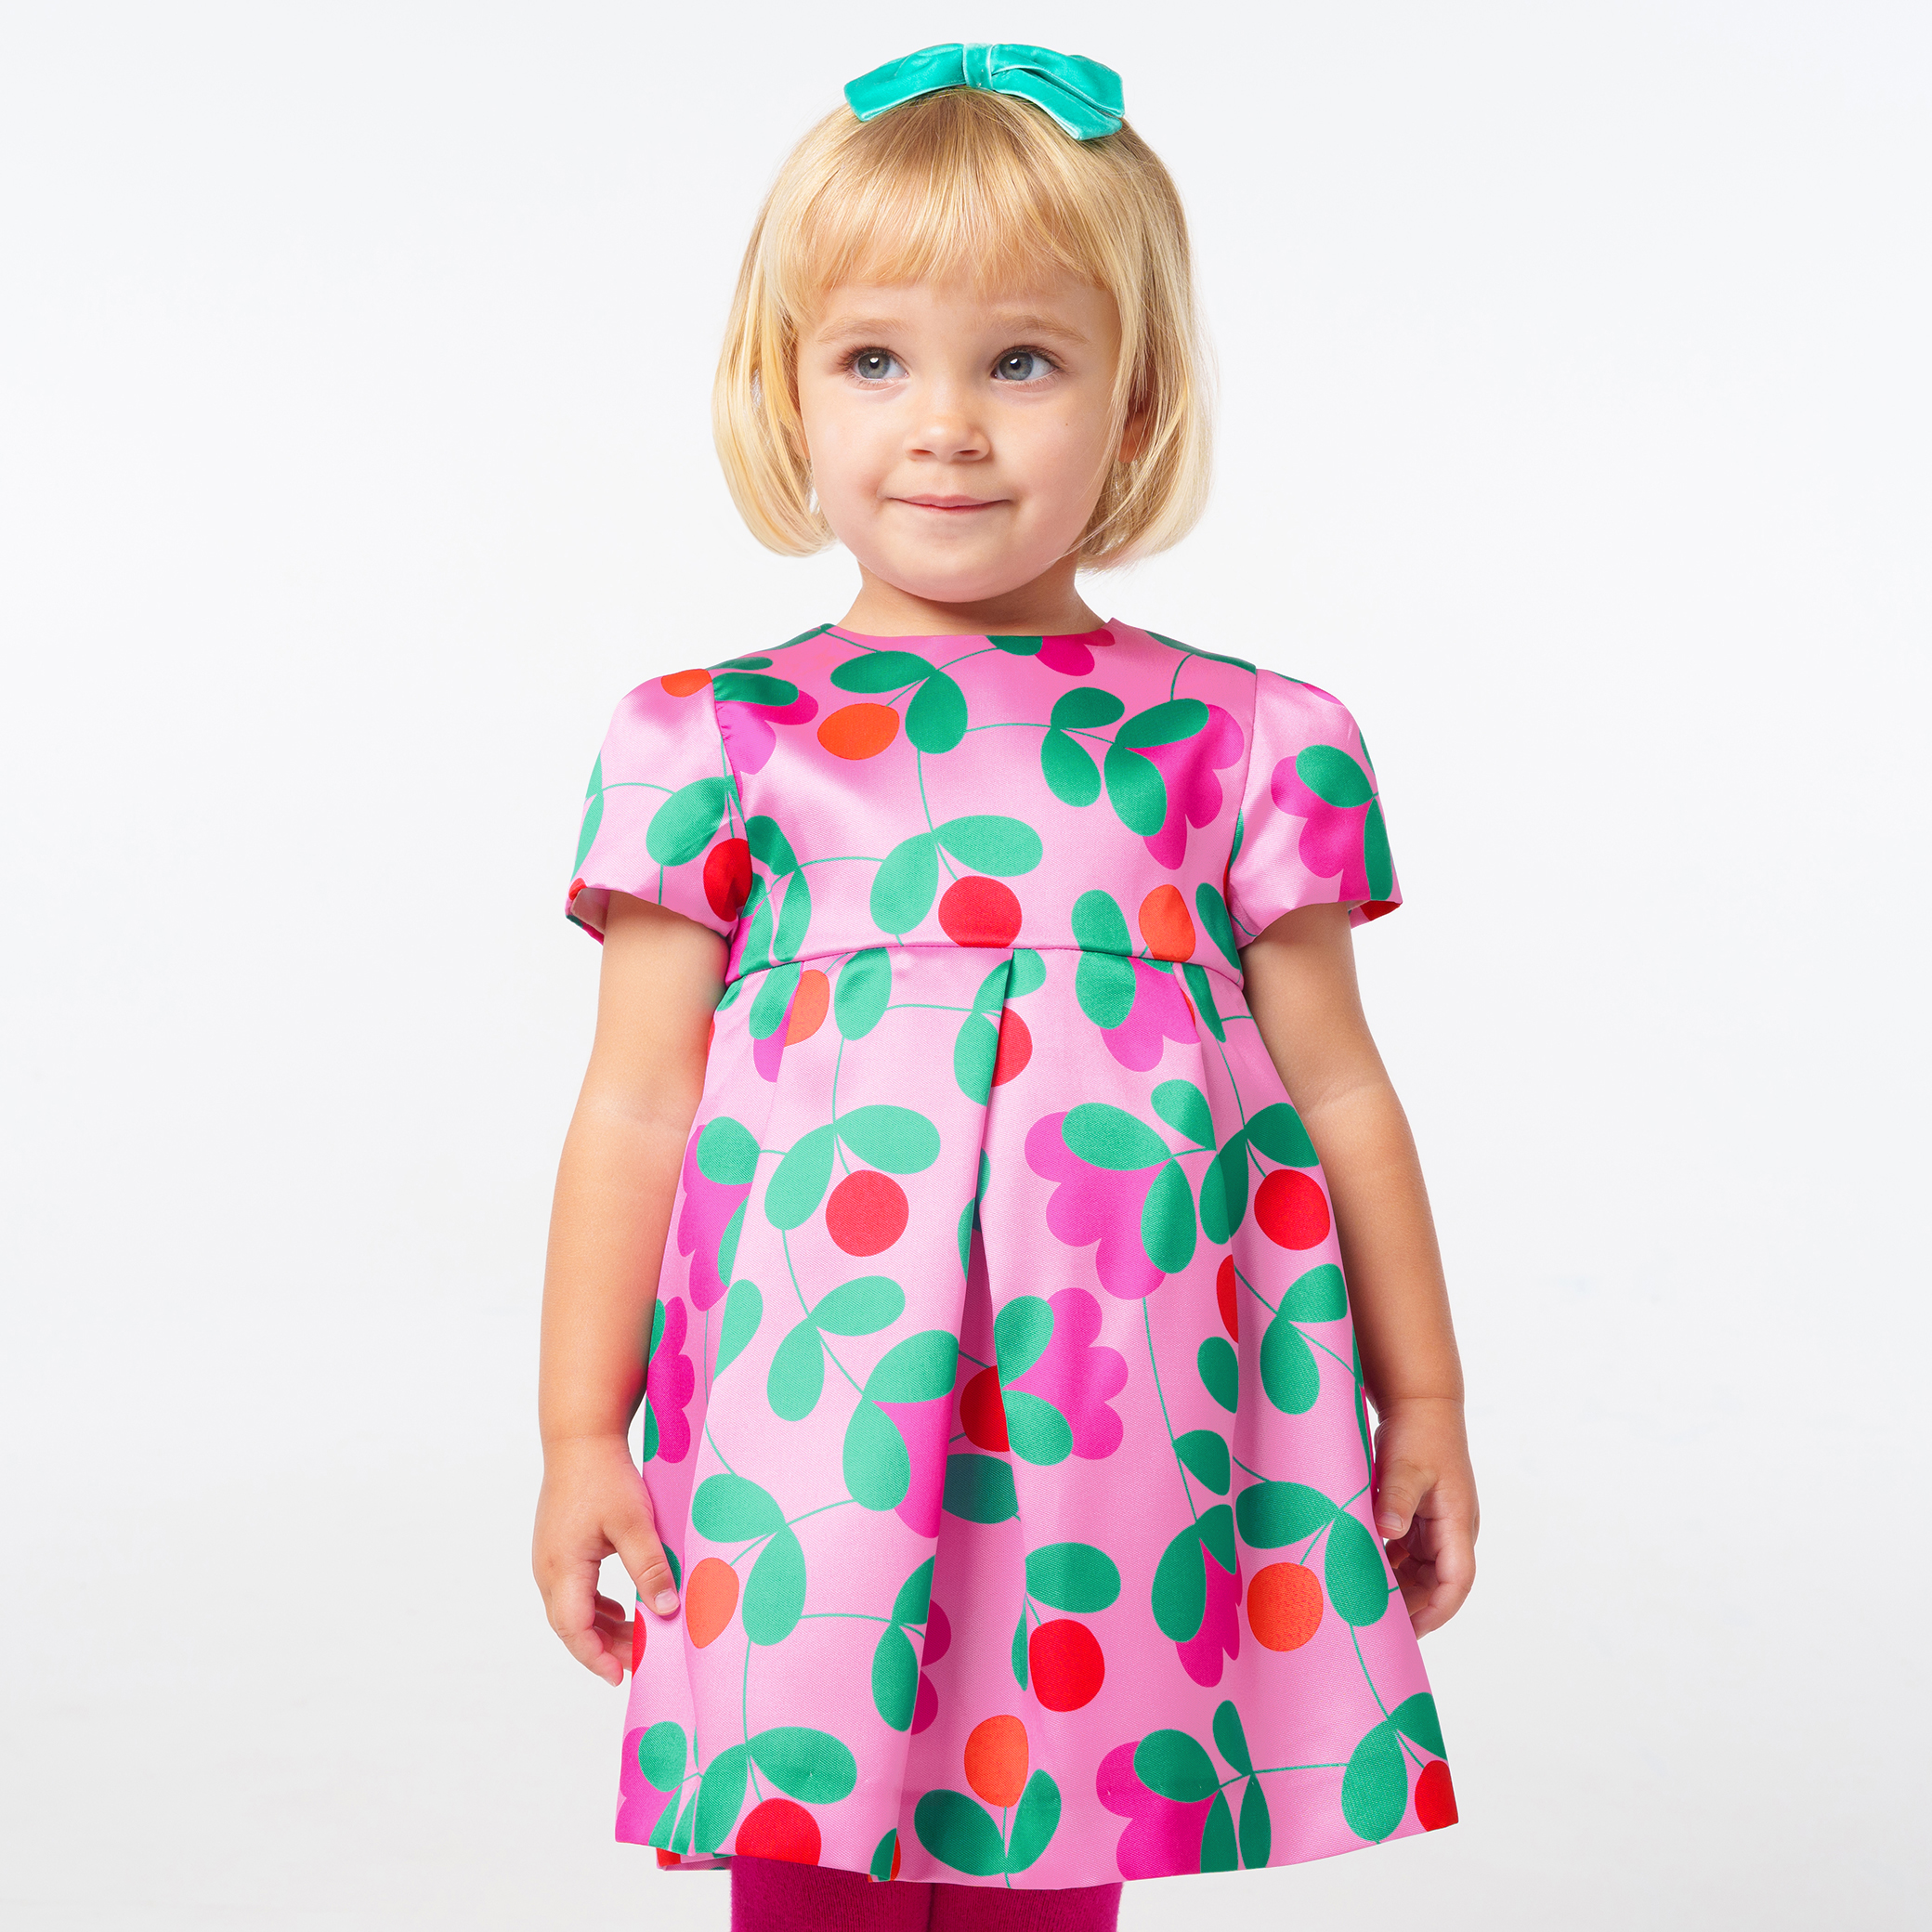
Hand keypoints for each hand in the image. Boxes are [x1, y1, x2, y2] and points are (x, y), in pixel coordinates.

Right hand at [533, 1433, 679, 1684]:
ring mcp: (550, 1558)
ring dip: (601, 1628)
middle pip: (571, 1625)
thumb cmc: (604, 1476)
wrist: (580, 1438)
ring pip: (571, 1610)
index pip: (575, 1629)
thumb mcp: (633, 1523)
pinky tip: (620, 1610)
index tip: (622, 1676)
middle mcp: (548, 1569)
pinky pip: (573, 1592)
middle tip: (642, 1659)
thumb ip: (650, 1567)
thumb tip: (667, 1610)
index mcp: (563, 1568)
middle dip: (605, 1647)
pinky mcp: (558, 1548)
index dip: (597, 1657)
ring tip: (637, 1638)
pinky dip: (595, 1608)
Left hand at [1371, 1395, 1477, 1636]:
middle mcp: (1452, 1529)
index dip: (1435, 1611)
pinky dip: (1389, 1565)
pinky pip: (1408, 1552)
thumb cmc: (1419, 1432)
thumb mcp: (1405, 1466)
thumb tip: (1386, 1532)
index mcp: (1457, 1523)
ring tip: (1365, 1604)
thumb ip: (1396, 1500)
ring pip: (1421, 1571)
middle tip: (1374, 1624)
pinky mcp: (1420, 1515)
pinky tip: (1362, 1571)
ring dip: (1398, 1586)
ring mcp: (1437, 1523)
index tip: (1408, 1631)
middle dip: (1411, 1605)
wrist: (1420, 1402)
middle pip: (1437, 1583)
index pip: (1455, 1582)